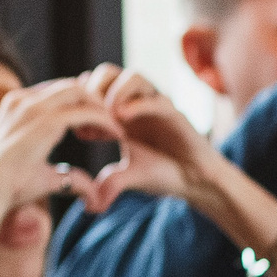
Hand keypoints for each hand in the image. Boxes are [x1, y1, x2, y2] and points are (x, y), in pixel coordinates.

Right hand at [0, 78, 113, 211]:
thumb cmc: (9, 188)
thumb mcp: (44, 177)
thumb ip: (70, 179)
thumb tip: (92, 196)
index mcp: (17, 106)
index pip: (56, 91)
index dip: (81, 103)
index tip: (97, 124)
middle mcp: (23, 100)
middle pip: (71, 85)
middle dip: (95, 101)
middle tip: (113, 124)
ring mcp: (33, 107)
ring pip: (80, 92)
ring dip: (102, 108)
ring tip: (116, 130)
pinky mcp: (46, 121)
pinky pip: (86, 111)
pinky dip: (105, 120)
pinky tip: (117, 135)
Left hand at [73, 64, 214, 213]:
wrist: (196, 182)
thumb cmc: (164, 174)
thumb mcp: (128, 176)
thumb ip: (108, 182)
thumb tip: (88, 205)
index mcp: (122, 113)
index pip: (94, 87)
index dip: (83, 105)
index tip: (81, 133)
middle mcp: (139, 104)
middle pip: (109, 71)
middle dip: (93, 90)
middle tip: (90, 117)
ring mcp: (158, 106)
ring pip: (134, 76)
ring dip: (116, 91)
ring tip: (109, 114)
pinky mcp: (176, 115)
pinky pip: (156, 100)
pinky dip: (137, 105)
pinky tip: (123, 119)